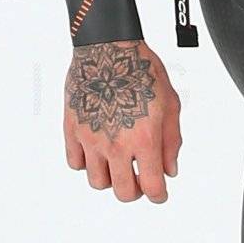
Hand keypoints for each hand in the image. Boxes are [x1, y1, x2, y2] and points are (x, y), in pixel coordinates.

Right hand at [62, 39, 182, 201]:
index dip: (159, 195)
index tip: (160, 193)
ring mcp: (91, 139)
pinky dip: (86, 163)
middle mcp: (116, 144)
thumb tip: (169, 170)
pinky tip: (97, 151)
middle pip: (123, 192)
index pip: (152, 186)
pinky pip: (75, 163)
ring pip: (97, 182)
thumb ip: (172, 141)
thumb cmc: (140, 70)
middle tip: (139, 179)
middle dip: (136, 191)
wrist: (108, 47)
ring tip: (117, 163)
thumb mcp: (170, 104)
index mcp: (144, 139)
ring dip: (110, 178)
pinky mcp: (72, 129)